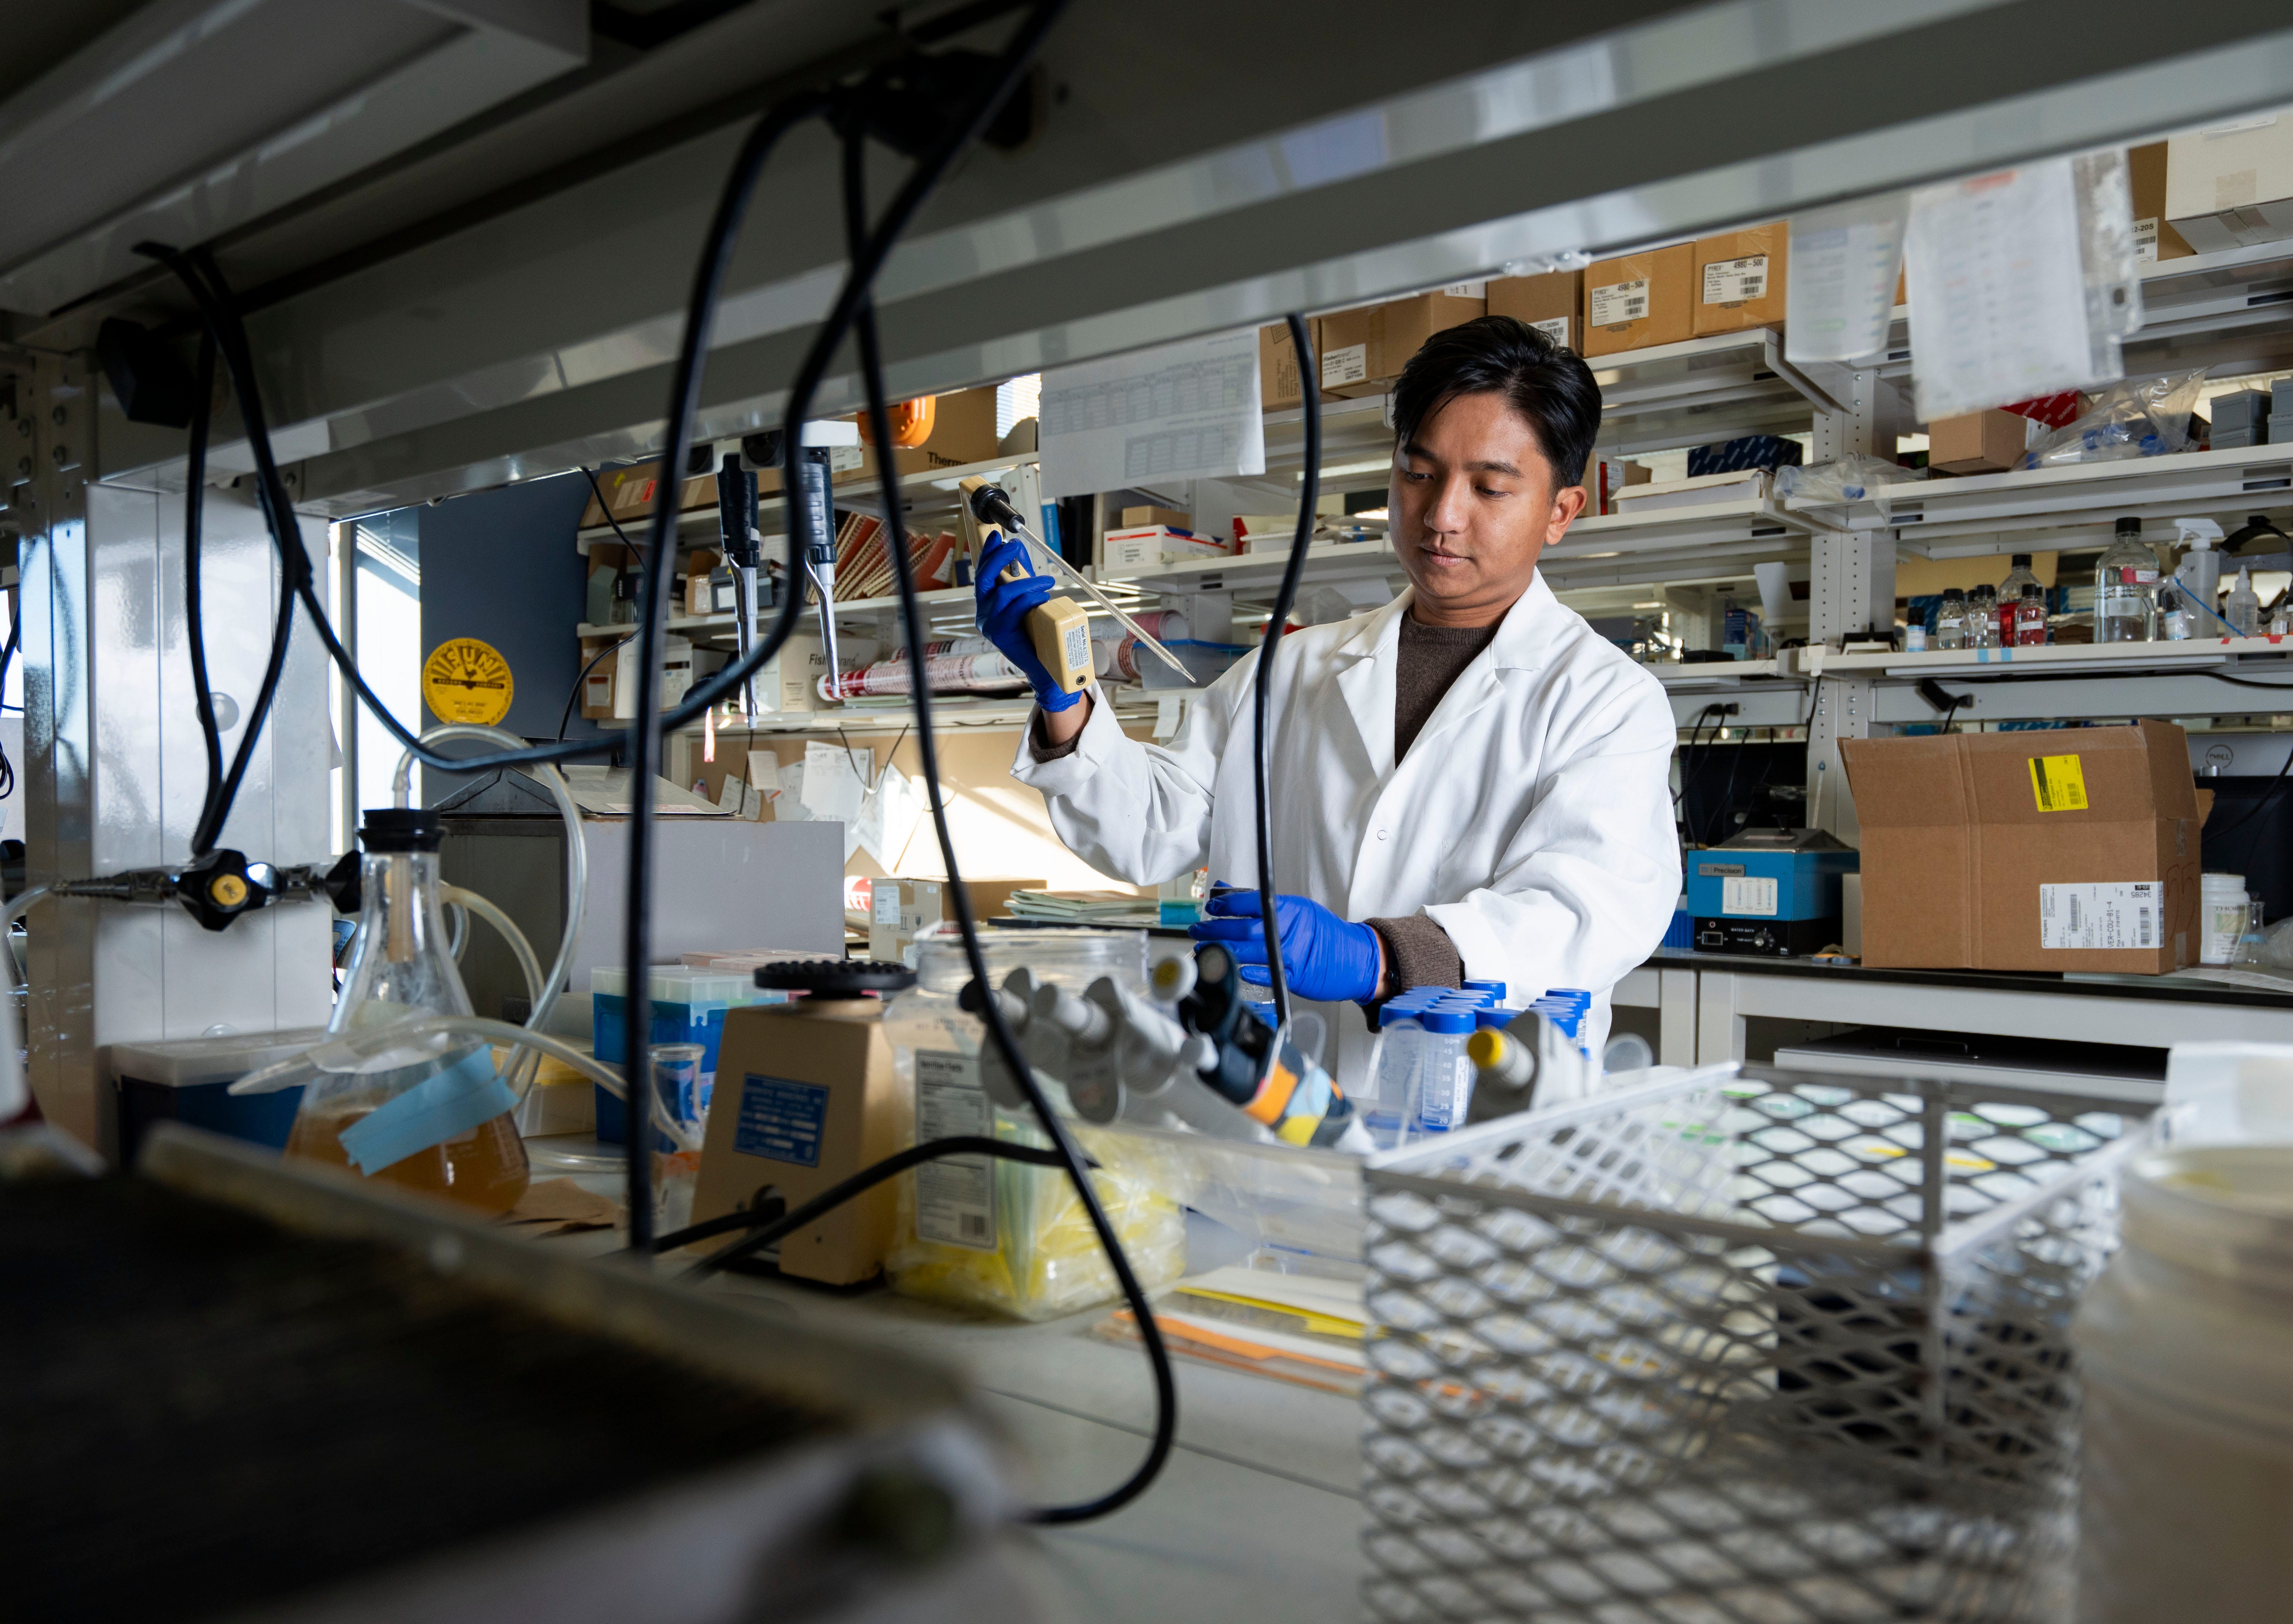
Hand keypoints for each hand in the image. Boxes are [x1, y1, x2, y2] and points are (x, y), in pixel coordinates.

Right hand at [974, 532, 1081, 711]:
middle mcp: (983, 614)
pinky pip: (1014, 609)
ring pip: (1003, 594)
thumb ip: (1023, 584)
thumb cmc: (1037, 634)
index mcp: (987, 605)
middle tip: (1015, 546)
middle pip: (984, 579)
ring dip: (1026, 582)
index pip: (982, 575)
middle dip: (999, 558)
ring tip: (1046, 581)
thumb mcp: (1028, 603)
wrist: (1044, 666)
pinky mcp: (1001, 635)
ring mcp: (990, 625)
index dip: (988, 554)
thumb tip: (1023, 556)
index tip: (998, 536)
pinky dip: (1029, 598)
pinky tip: (1042, 596)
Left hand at [1189, 887, 1382, 1004]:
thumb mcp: (1296, 910)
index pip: (1251, 902)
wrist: (1355, 956)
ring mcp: (1292, 953)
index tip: (1210, 908)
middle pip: (1244, 927)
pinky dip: (1246, 971)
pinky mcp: (1294, 976)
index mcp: (1289, 908)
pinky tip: (1231, 969)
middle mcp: (1289, 929)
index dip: (1226, 905)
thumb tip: (1225, 891)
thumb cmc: (1322, 932)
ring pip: (1250, 951)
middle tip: (1196, 931)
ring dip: (1222, 951)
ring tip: (1203, 951)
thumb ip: (1262, 903)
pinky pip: (1265, 973)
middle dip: (1215, 929)